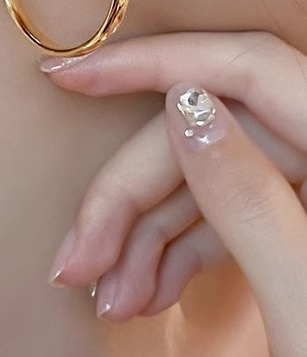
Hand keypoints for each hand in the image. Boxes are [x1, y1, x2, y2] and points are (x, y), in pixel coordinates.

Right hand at [40, 30, 306, 356]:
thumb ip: (251, 201)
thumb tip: (181, 106)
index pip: (244, 67)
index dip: (149, 63)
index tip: (72, 75)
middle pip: (204, 139)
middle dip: (128, 199)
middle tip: (77, 259)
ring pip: (203, 180)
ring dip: (142, 234)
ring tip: (107, 293)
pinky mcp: (298, 220)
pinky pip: (223, 213)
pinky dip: (174, 248)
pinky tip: (143, 288)